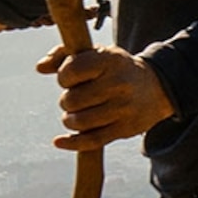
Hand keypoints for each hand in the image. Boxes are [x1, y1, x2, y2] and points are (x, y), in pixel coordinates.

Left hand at [50, 45, 175, 149]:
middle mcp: (118, 84)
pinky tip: (59, 141)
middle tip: (76, 99)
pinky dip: (71, 143)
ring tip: (76, 114)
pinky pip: (92, 141)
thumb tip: (39, 67)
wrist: (157, 88)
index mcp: (109, 60)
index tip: (70, 79)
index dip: (63, 77)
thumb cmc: (116, 69)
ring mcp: (123, 108)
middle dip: (67, 101)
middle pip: (72, 100)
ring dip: (70, 120)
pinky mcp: (125, 129)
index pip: (71, 71)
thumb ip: (64, 54)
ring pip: (79, 122)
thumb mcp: (96, 54)